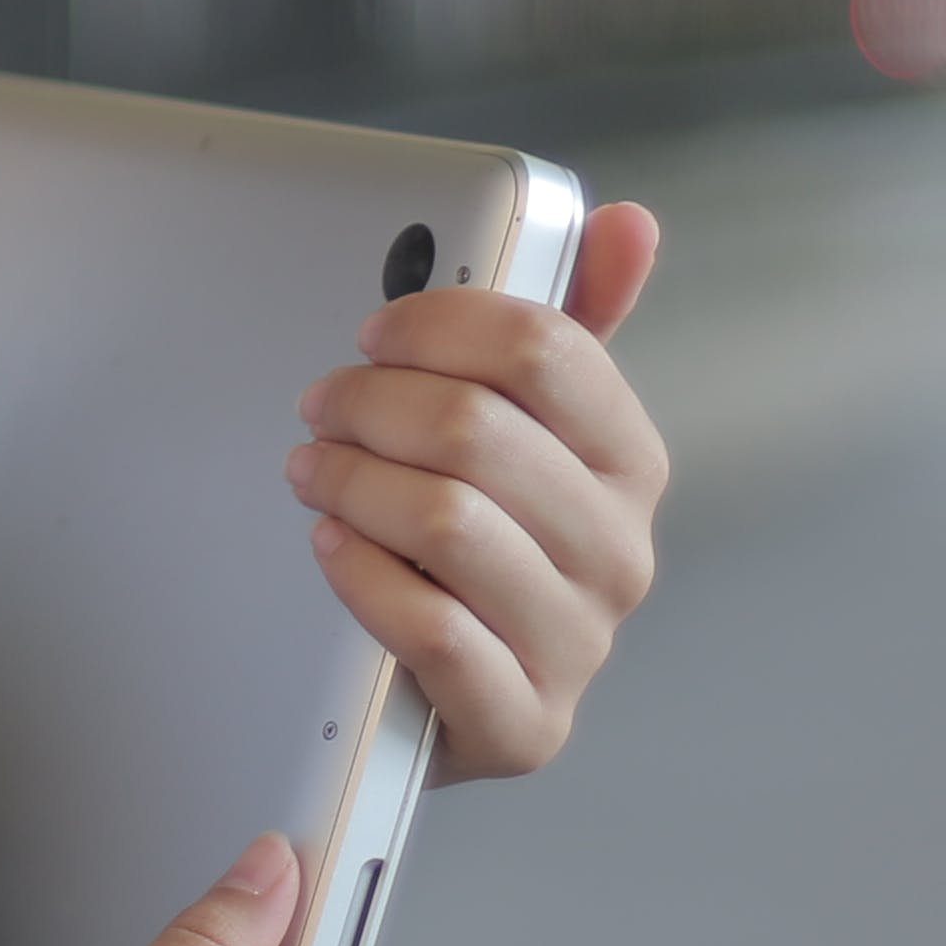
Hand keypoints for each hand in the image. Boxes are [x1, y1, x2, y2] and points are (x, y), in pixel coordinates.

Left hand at [288, 200, 666, 782]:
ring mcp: (577, 643)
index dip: (438, 324)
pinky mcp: (524, 722)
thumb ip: (568, 322)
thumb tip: (627, 224)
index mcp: (632, 461)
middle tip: (321, 404)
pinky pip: (432, 628)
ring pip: (449, 523)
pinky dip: (362, 576)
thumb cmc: (487, 541)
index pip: (548, 350)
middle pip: (480, 430)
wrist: (455, 692)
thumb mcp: (528, 429)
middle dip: (373, 404)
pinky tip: (332, 546)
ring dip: (354, 482)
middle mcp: (621, 552)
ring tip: (313, 471)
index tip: (375, 332)